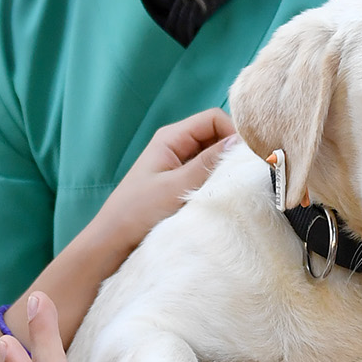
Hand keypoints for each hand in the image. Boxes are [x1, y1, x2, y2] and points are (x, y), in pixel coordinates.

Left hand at [81, 109, 237, 261]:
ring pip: (213, 155)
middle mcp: (175, 145)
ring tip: (233, 186)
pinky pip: (206, 173)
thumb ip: (209, 163)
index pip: (214, 118)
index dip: (234, 133)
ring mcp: (178, 164)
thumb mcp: (177, 186)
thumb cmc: (138, 212)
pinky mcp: (179, 183)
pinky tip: (220, 195)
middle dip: (232, 151)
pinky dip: (217, 181)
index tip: (248, 157)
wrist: (113, 242)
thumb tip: (240, 142)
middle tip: (245, 173)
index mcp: (171, 137)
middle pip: (216, 135)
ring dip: (225, 168)